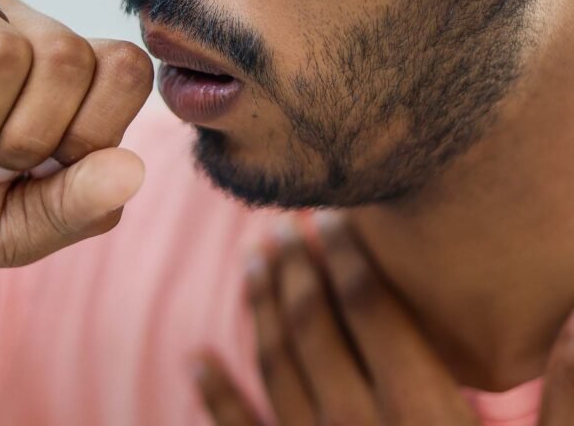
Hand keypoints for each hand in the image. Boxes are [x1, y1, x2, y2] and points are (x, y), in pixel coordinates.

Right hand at [0, 0, 153, 282]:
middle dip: (19, 139)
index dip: (87, 131)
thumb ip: (77, 206)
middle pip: (68, 57)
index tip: (34, 170)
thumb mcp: (12, 233)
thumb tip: (135, 168)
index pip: (126, 69)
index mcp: (61, 80)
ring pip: (0, 49)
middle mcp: (16, 32)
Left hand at [194, 213, 573, 424]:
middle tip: (282, 220)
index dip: (350, 257)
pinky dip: (216, 397)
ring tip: (251, 260)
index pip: (373, 311)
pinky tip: (196, 360)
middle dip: (297, 269)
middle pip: (316, 328)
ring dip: (260, 310)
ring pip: (277, 367)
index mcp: (424, 417)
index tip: (334, 214)